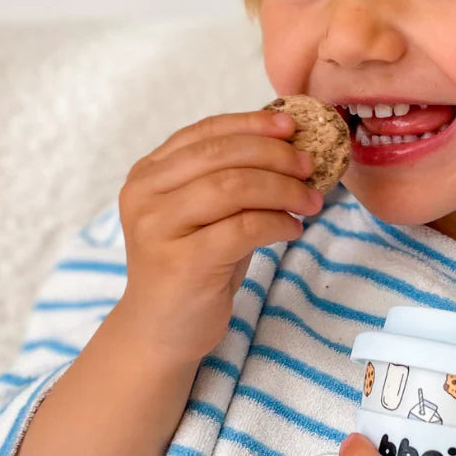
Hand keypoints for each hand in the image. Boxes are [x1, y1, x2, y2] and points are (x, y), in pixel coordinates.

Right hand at [115, 108, 321, 364]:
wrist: (161, 331)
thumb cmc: (192, 265)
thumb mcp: (205, 213)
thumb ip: (229, 176)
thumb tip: (288, 143)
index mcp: (148, 174)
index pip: (204, 133)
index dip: (251, 124)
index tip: (291, 126)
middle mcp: (145, 195)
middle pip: (221, 155)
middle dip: (274, 156)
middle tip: (309, 166)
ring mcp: (158, 229)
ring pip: (233, 187)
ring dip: (283, 190)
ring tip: (310, 201)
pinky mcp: (182, 263)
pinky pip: (244, 228)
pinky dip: (278, 223)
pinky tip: (293, 230)